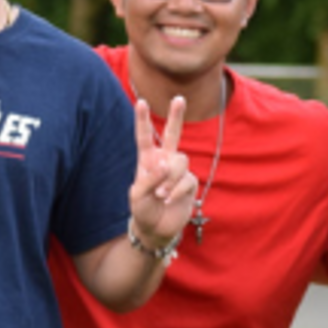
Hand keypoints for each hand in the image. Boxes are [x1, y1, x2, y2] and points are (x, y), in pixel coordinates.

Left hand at [128, 97, 195, 247]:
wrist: (156, 228)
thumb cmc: (142, 209)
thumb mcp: (138, 195)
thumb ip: (150, 178)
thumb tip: (167, 164)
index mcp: (147, 159)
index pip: (145, 136)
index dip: (143, 120)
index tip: (141, 102)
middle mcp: (164, 160)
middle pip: (173, 134)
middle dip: (176, 116)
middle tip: (179, 99)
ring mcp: (178, 171)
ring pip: (181, 162)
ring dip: (170, 179)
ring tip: (161, 195)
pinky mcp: (189, 183)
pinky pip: (186, 180)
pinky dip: (176, 191)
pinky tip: (168, 200)